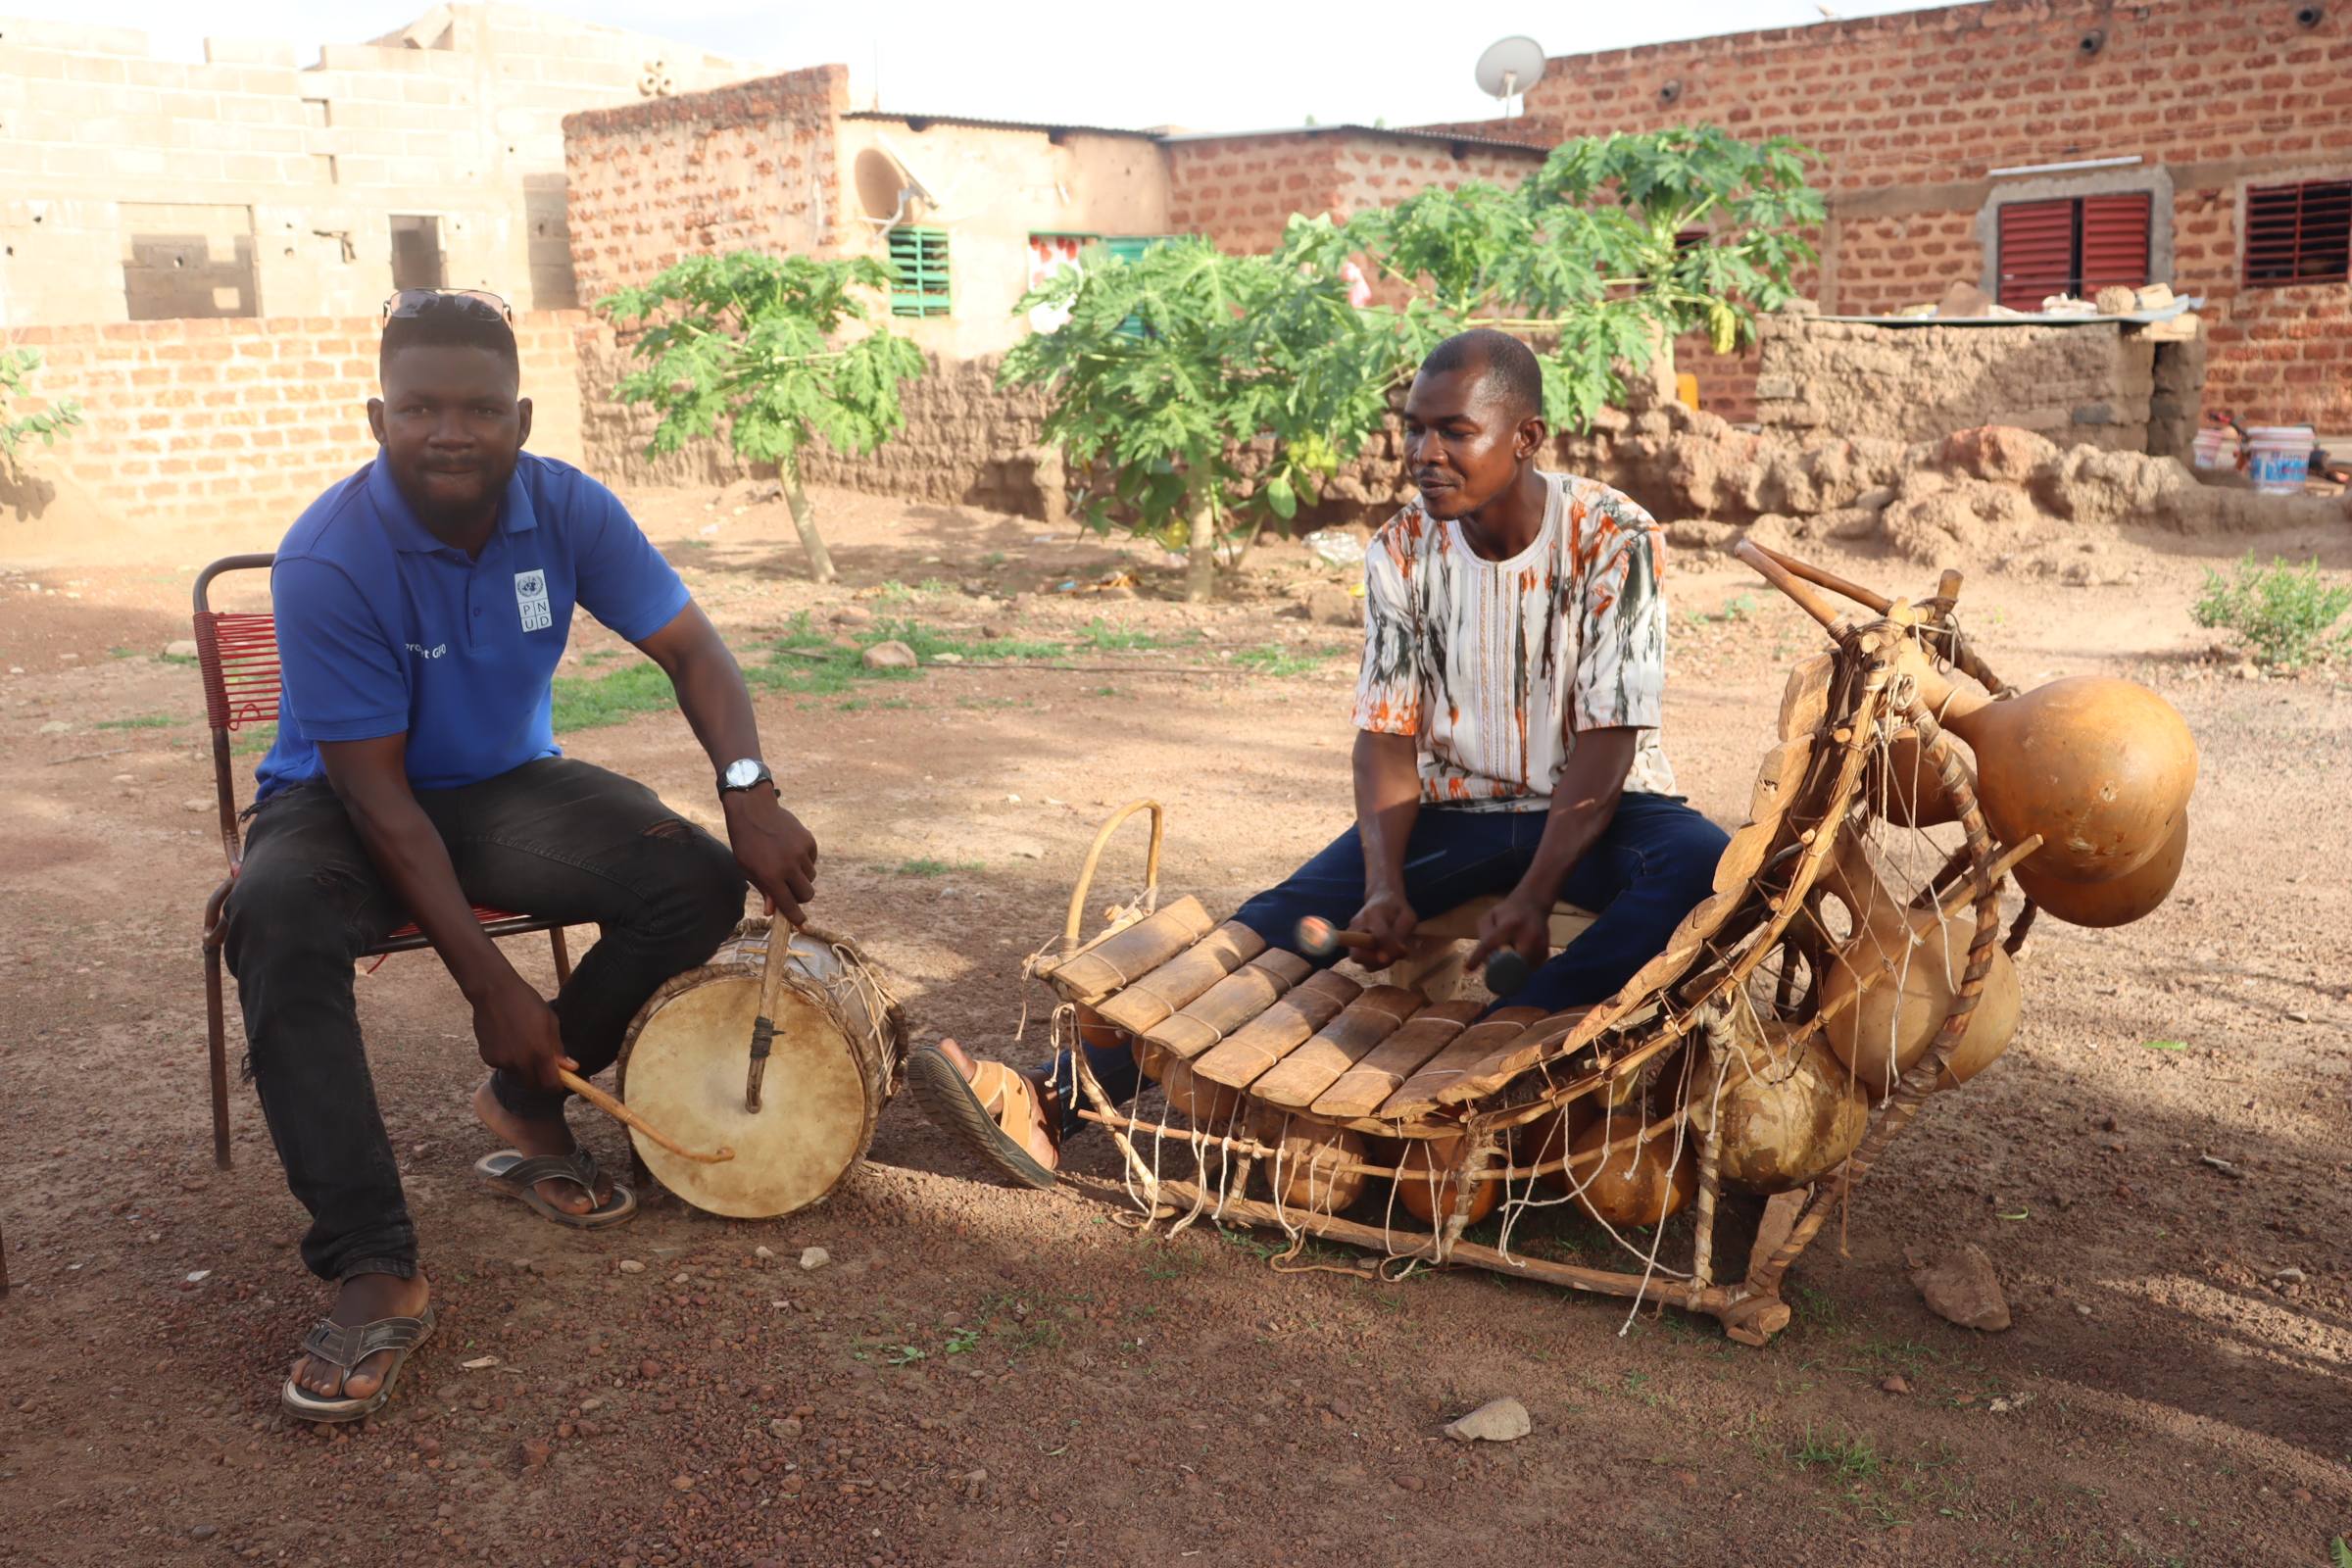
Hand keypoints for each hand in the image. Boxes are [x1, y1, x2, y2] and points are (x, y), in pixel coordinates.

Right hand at [470, 971, 571, 1092]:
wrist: (493, 991)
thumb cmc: (526, 1003)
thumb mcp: (550, 1022)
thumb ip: (558, 1048)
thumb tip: (572, 1068)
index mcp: (540, 1052)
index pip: (550, 1083)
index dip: (556, 1086)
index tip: (559, 1083)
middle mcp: (520, 1061)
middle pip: (533, 1084)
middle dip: (540, 1079)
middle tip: (542, 1065)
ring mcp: (502, 1061)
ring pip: (517, 1075)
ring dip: (522, 1068)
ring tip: (521, 1044)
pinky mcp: (487, 1058)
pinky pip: (502, 1066)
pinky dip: (506, 1059)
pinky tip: (506, 1040)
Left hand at [723, 786, 818, 923]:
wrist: (754, 810)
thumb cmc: (746, 842)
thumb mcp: (747, 869)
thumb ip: (763, 890)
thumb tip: (772, 911)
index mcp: (770, 876)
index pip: (788, 904)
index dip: (796, 917)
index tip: (802, 924)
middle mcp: (788, 866)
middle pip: (807, 894)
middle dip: (801, 897)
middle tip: (791, 890)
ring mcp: (800, 852)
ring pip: (811, 877)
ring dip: (801, 877)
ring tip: (787, 864)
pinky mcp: (808, 841)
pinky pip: (813, 860)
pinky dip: (805, 860)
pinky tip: (790, 850)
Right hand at [1348, 888, 1419, 969]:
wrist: (1381, 898)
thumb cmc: (1397, 909)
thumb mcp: (1407, 918)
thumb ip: (1401, 935)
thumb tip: (1394, 955)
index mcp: (1374, 914)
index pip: (1380, 935)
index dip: (1390, 948)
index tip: (1402, 953)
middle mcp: (1357, 925)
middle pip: (1357, 954)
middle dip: (1376, 961)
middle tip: (1392, 957)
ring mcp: (1351, 934)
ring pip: (1358, 959)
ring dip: (1376, 962)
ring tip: (1390, 953)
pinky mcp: (1352, 942)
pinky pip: (1361, 958)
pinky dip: (1373, 961)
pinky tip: (1384, 953)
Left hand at [1465, 889, 1552, 979]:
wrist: (1534, 905)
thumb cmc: (1508, 912)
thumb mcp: (1491, 916)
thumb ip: (1484, 933)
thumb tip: (1482, 958)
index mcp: (1511, 925)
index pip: (1491, 945)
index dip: (1477, 958)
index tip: (1466, 969)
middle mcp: (1529, 936)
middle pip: (1510, 964)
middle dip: (1500, 971)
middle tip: (1492, 971)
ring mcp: (1540, 945)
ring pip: (1521, 970)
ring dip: (1511, 971)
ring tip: (1506, 960)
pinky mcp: (1545, 952)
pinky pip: (1529, 969)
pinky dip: (1521, 968)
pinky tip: (1517, 959)